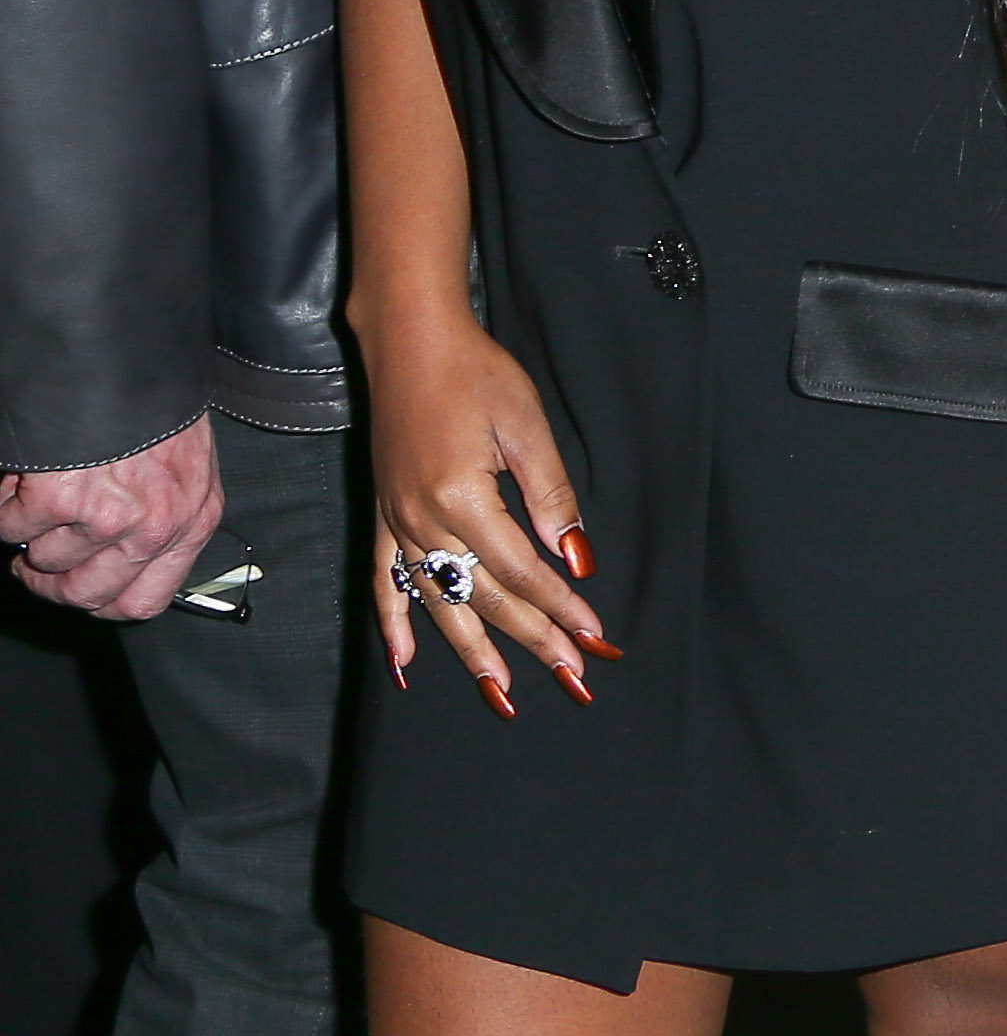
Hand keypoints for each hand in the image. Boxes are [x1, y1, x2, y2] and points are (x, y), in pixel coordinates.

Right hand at [0, 421, 226, 618]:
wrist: (131, 356)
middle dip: (50, 583)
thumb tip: (114, 562)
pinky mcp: (61, 498)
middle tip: (34, 561)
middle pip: (86, 596)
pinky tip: (23, 479)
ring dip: (31, 533)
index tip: (75, 586)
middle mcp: (156, 528)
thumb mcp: (184, 471)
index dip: (99, 602)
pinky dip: (5, 507)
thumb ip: (161, 520)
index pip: (143, 602)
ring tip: (40, 496)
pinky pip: (12, 527)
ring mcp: (109, 516)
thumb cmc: (158, 408)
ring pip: (45, 560)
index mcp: (192, 523)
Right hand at [360, 315, 610, 713]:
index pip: (520, 570)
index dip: (559, 605)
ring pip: (438, 601)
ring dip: (471, 650)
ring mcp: (395, 522)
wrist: (409, 343)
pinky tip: (405, 664)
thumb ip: (552, 497)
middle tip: (572, 676)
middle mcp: (421, 521)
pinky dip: (393, 624)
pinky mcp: (383, 515)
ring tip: (500, 692)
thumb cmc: (476, 374)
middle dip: (531, 638)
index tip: (594, 636)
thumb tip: (576, 559)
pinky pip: (385, 581)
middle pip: (483, 596)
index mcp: (461, 499)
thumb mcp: (528, 427)